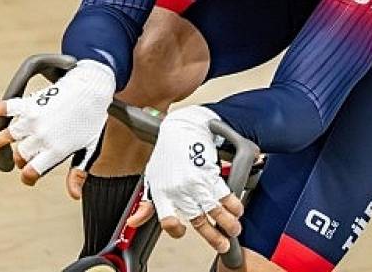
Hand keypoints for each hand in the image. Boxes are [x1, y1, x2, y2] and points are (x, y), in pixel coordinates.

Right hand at [0, 60, 114, 185]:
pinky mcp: (30, 103)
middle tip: (24, 156)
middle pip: (21, 155)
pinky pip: (8, 108)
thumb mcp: (90, 148)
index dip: (28, 177)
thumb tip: (74, 196)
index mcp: (57, 151)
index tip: (28, 177)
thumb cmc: (93, 120)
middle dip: (21, 158)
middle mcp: (42, 136)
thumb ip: (78, 172)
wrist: (93, 89)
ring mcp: (34, 120)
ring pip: (6, 136)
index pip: (31, 172)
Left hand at [126, 106, 243, 253]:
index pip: (167, 221)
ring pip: (215, 210)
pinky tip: (237, 209)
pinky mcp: (210, 173)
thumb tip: (134, 222)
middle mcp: (179, 191)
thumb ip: (146, 204)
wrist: (183, 128)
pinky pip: (224, 194)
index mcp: (162, 194)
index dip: (176, 230)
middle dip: (214, 236)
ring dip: (228, 222)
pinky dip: (233, 204)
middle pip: (198, 220)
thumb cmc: (167, 153)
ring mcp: (196, 183)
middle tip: (223, 243)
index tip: (183, 231)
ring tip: (234, 229)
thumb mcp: (151, 178)